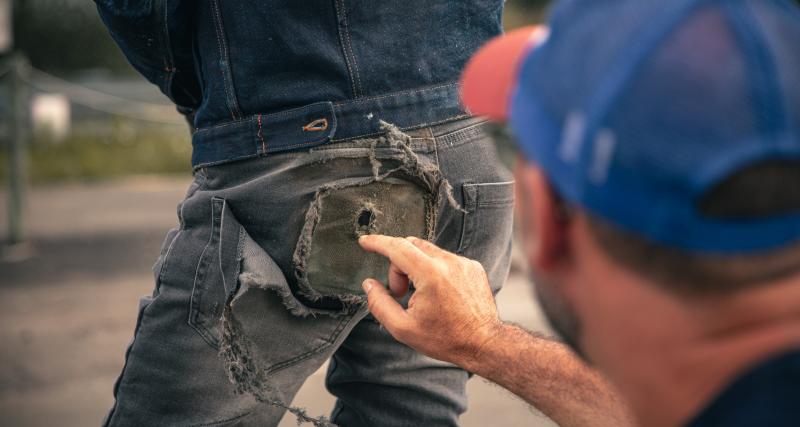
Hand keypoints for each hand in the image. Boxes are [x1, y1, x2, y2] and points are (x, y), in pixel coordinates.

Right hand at [358, 235, 501, 366]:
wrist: (484, 343)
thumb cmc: (445, 339)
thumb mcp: (403, 328)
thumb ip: (379, 304)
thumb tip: (369, 284)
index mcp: (430, 274)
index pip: (397, 247)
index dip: (377, 243)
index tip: (365, 242)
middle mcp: (449, 262)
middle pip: (410, 246)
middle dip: (397, 265)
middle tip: (398, 292)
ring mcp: (463, 263)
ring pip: (428, 251)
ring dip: (415, 267)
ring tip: (420, 297)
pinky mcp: (473, 267)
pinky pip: (445, 259)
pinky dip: (434, 270)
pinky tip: (439, 294)